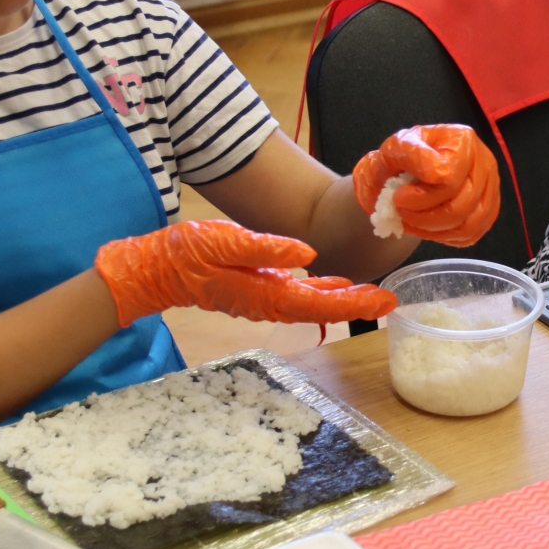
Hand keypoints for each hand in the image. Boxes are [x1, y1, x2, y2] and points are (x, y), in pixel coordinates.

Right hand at [94, 221, 397, 325]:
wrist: (157, 267)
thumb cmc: (188, 252)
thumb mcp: (225, 241)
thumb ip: (265, 249)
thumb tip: (305, 254)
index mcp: (267, 293)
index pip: (320, 304)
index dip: (355, 304)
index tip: (385, 302)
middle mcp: (270, 302)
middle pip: (323, 308)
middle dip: (358, 305)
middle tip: (392, 301)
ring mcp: (265, 297)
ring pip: (312, 303)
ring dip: (344, 299)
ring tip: (374, 294)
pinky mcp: (259, 289)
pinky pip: (298, 295)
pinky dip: (322, 292)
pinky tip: (337, 285)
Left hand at [352, 124, 500, 247]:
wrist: (404, 168)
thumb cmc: (402, 156)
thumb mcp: (397, 147)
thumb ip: (415, 156)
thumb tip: (439, 174)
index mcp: (464, 141)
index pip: (450, 182)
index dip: (421, 198)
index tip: (397, 197)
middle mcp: (484, 162)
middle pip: (462, 207)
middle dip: (426, 218)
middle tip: (402, 213)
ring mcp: (490, 188)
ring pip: (468, 226)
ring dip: (434, 231)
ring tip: (412, 223)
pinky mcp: (488, 209)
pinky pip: (472, 235)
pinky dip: (447, 238)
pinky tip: (428, 229)